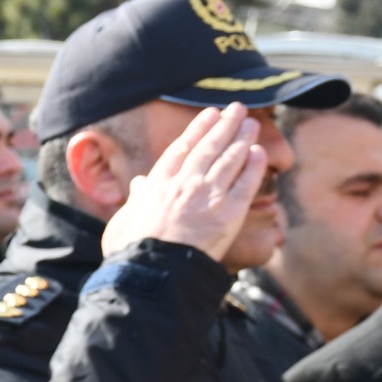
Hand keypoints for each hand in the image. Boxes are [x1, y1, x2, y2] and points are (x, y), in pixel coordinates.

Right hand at [100, 103, 266, 262]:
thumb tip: (138, 183)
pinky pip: (246, 183)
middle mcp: (184, 183)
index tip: (209, 115)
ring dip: (242, 138)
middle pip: (209, 147)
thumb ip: (134, 199)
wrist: (154, 271)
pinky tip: (260, 153)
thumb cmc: (131, 251)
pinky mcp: (229, 213)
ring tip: (251, 123)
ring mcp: (208, 196)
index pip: (181, 149)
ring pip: (230, 159)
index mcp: (157, 184)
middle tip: (237, 109)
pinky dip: (254, 166)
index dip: (198, 129)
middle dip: (225, 125)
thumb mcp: (122, 222)